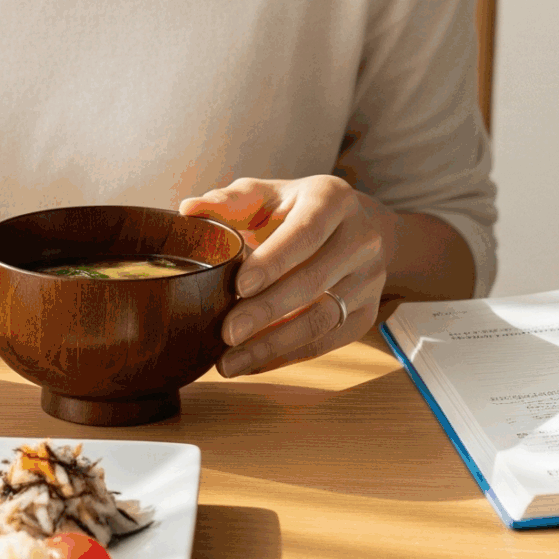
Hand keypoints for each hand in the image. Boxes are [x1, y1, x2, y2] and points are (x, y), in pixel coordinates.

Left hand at [179, 175, 394, 377]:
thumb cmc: (297, 209)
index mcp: (333, 199)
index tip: (240, 285)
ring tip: (230, 362)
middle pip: (314, 281)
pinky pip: (328, 342)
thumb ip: (230, 201)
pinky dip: (288, 356)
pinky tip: (253, 363)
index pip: (306, 232)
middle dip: (267, 311)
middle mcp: (361, 238)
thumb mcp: (268, 195)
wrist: (358, 227)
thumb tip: (189, 209)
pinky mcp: (367, 313)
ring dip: (274, 345)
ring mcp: (370, 278)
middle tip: (226, 333)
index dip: (274, 260)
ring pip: (322, 319)